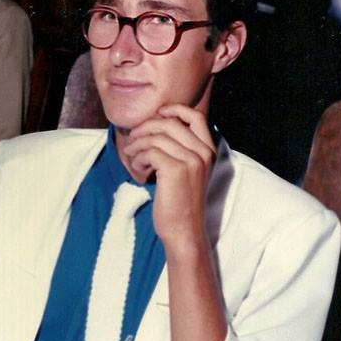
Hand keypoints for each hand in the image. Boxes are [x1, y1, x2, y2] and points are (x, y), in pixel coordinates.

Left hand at [122, 105, 215, 249]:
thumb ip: (179, 149)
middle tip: (133, 141)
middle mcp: (203, 152)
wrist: (183, 229)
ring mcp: (191, 160)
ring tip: (132, 157)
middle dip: (145, 128)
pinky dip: (138, 159)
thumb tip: (154, 127)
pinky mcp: (175, 170)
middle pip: (169, 123)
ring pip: (155, 138)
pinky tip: (138, 170)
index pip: (195, 117)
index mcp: (208, 150)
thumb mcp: (186, 171)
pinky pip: (149, 152)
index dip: (174, 110)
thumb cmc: (179, 202)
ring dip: (137, 145)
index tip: (157, 114)